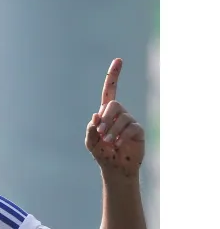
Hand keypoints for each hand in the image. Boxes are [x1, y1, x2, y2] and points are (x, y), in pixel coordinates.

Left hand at [85, 58, 144, 177]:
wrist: (116, 168)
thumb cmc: (102, 153)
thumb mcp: (91, 142)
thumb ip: (90, 130)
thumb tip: (96, 115)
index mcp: (106, 113)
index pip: (110, 91)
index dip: (113, 76)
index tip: (118, 60)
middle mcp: (120, 114)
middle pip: (114, 104)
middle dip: (106, 117)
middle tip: (100, 132)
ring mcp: (130, 122)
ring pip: (123, 117)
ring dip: (112, 130)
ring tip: (109, 142)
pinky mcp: (139, 131)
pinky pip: (132, 127)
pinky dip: (123, 136)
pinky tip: (119, 143)